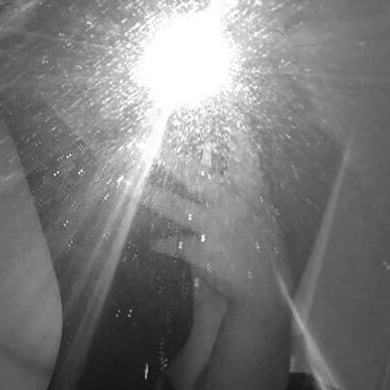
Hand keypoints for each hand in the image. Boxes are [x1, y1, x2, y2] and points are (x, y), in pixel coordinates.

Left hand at [142, 115, 289, 309]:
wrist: (265, 288)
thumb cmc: (262, 246)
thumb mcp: (258, 210)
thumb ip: (239, 186)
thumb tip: (216, 156)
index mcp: (250, 188)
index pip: (242, 148)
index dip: (231, 124)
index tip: (219, 102)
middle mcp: (231, 202)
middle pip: (192, 173)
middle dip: (165, 156)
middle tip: (141, 144)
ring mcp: (214, 226)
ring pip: (173, 205)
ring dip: (146, 195)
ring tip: (123, 185)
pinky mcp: (200, 251)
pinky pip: (172, 244)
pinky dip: (162, 244)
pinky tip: (151, 243)